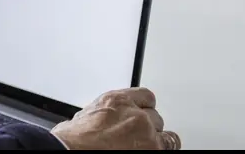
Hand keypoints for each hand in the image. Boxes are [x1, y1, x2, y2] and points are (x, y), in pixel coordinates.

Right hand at [51, 87, 180, 149]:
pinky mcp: (154, 148)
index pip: (145, 96)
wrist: (74, 150)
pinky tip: (156, 149)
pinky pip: (170, 147)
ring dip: (158, 141)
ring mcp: (147, 133)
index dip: (144, 107)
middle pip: (156, 117)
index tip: (143, 114)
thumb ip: (103, 114)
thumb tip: (104, 120)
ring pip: (167, 135)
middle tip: (139, 136)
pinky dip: (163, 149)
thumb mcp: (85, 116)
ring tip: (148, 146)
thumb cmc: (74, 139)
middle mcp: (135, 113)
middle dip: (149, 126)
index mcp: (117, 100)